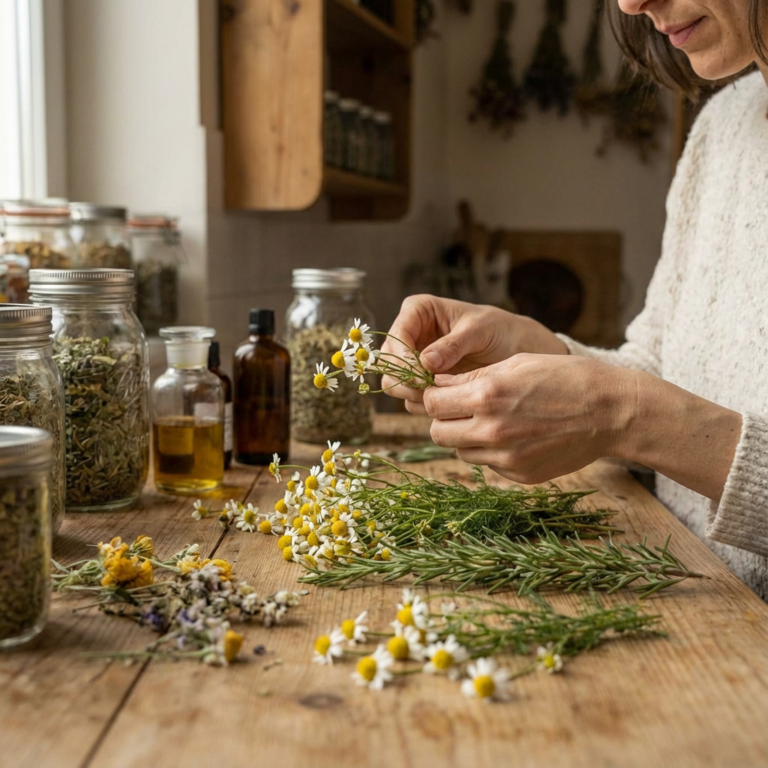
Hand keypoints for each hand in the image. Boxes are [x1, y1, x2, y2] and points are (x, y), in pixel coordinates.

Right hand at [381, 294, 566, 412]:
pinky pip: (410, 398)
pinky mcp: (420, 382)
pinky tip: (446, 404)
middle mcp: (409, 335)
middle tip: (429, 390)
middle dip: (405, 378)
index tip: (422, 374)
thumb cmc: (499, 330)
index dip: (403, 356)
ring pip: (394, 383)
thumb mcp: (480, 331)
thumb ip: (453, 345)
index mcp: (418, 311)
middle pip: (388, 362)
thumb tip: (425, 362)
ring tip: (441, 397)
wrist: (515, 351)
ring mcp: (412, 360)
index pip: (396, 335)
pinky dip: (423, 404)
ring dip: (412, 394)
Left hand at [423, 353, 741, 500]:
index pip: (431, 403)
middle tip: (462, 408)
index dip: (434, 395)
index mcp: (486, 395)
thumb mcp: (515, 363)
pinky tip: (515, 435)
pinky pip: (487, 464)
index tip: (444, 391)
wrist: (610, 411)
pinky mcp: (519, 475)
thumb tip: (437, 384)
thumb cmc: (564, 377)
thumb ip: (471, 377)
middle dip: (444, 418)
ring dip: (465, 436)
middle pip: (437, 432)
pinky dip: (491, 452)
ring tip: (492, 420)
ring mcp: (505, 457)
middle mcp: (490, 430)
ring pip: (460, 451)